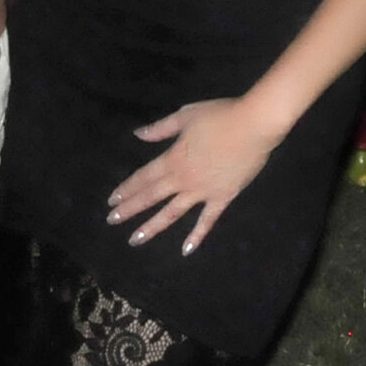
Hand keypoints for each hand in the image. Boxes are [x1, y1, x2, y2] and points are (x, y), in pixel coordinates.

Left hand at [106, 97, 281, 255]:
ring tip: (135, 239)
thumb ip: (161, 129)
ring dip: (152, 226)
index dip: (127, 188)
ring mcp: (202, 192)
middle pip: (152, 196)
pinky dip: (197, 235)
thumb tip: (138, 134)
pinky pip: (207, 220)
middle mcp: (183, 179)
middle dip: (131, 209)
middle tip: (112, 221)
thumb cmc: (220, 116)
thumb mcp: (185, 116)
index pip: (144, 177)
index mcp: (173, 159)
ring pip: (172, 213)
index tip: (112, 201)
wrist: (254, 125)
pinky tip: (185, 250)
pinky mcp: (222, 198)